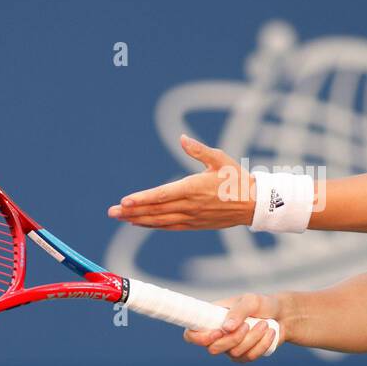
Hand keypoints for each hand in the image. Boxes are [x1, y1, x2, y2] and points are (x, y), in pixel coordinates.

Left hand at [107, 135, 253, 229]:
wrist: (254, 204)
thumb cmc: (237, 180)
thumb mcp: (220, 160)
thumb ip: (199, 150)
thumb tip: (182, 139)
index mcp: (194, 188)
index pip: (162, 195)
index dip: (142, 199)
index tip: (125, 201)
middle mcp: (190, 205)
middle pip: (156, 210)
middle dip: (132, 212)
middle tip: (112, 212)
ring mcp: (192, 217)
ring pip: (160, 221)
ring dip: (139, 220)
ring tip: (121, 218)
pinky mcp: (194, 225)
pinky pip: (169, 226)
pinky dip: (153, 225)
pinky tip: (140, 223)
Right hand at [184, 292, 282, 362]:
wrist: (281, 315)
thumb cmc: (261, 304)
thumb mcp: (250, 300)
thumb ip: (238, 311)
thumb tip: (226, 328)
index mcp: (211, 319)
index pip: (191, 335)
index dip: (199, 338)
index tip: (218, 332)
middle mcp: (217, 335)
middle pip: (213, 348)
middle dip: (233, 339)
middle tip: (247, 325)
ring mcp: (230, 348)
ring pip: (234, 353)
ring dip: (252, 338)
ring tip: (264, 324)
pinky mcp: (244, 356)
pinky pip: (248, 357)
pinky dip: (261, 345)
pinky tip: (269, 333)